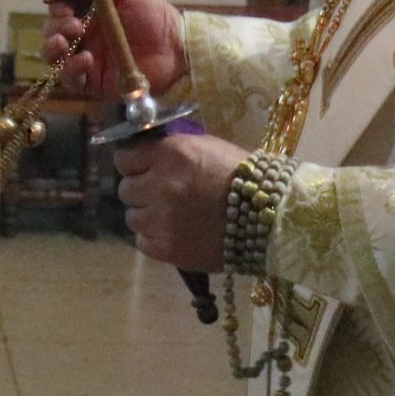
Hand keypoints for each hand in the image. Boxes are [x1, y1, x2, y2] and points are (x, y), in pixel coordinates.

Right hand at [43, 0, 186, 95]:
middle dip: (55, 27)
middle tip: (74, 25)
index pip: (60, 10)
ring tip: (66, 42)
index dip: (56, 7)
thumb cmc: (155, 16)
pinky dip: (71, 68)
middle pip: (52, 32)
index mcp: (89, 14)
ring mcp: (86, 60)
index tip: (64, 7)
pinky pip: (70, 78)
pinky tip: (85, 59)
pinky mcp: (92, 82)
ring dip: (52, 47)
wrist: (176, 48)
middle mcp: (83, 36)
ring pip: (53, 57)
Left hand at [113, 132, 242, 268]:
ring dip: (147, 215)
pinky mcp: (166, 248)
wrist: (270, 217)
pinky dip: (154, 238)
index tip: (142, 170)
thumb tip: (146, 156)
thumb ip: (171, 151)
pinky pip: (142, 241)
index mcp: (170, 155)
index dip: (133, 165)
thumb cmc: (241, 176)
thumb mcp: (206, 147)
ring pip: (132, 217)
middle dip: (141, 191)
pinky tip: (174, 233)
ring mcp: (161, 219)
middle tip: (160, 195)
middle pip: (126, 189)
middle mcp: (160, 185)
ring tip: (170, 216)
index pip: (124, 159)